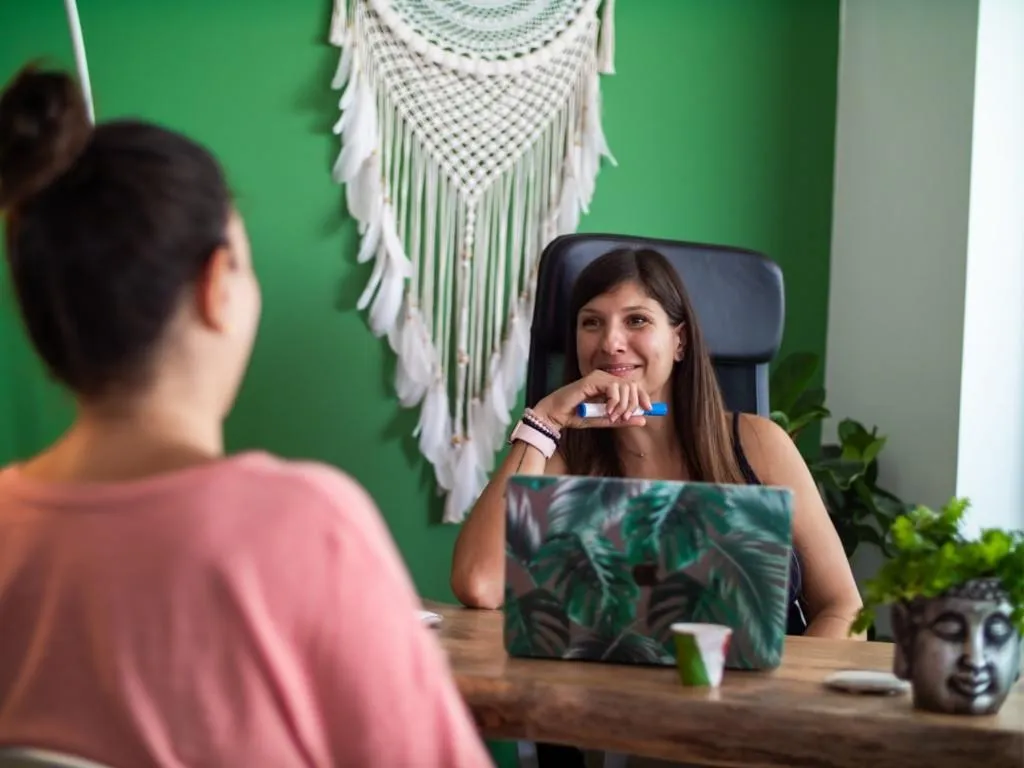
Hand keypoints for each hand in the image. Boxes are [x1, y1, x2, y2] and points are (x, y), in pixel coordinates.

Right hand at [532, 370, 653, 429]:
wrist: (556, 416)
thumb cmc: (576, 416)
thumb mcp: (604, 420)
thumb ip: (622, 419)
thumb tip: (643, 419)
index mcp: (609, 385)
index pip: (633, 386)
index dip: (643, 397)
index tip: (648, 410)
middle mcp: (605, 378)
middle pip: (632, 385)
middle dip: (633, 404)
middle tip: (624, 418)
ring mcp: (598, 377)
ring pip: (625, 386)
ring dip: (623, 404)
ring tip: (613, 416)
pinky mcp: (592, 380)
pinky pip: (613, 387)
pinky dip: (614, 401)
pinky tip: (608, 411)